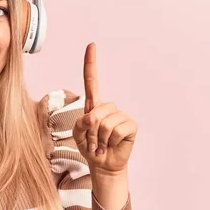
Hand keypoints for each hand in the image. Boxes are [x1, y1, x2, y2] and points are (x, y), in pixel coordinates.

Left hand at [72, 43, 137, 174]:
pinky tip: (112, 145)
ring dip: (100, 139)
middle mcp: (108, 107)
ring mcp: (121, 115)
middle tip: (93, 142)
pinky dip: (111, 141)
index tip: (91, 45)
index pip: (92, 81)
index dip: (91, 63)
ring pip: (105, 123)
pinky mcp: (131, 125)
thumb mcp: (78, 134)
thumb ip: (81, 123)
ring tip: (101, 145)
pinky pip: (118, 129)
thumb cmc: (90, 147)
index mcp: (94, 105)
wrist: (103, 164)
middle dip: (90, 131)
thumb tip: (94, 117)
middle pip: (95, 112)